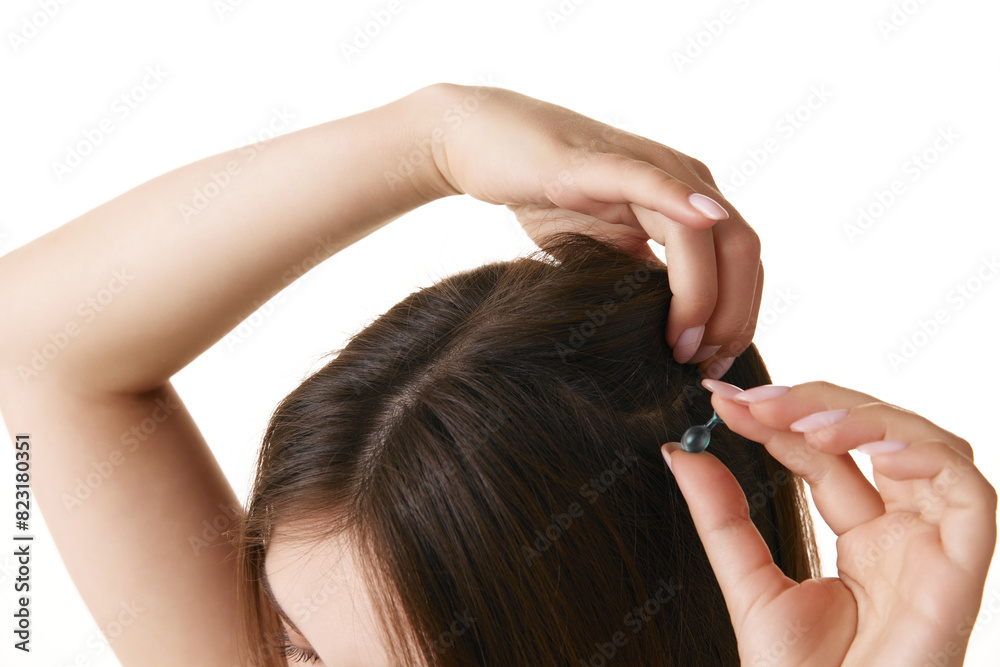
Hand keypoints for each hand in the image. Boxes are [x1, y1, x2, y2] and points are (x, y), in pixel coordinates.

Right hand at [428, 83, 761, 378]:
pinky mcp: (600, 161)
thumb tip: (676, 342)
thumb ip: (644, 283)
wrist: (483, 144)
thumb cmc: (542, 199)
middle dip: (732, 318)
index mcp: (688, 202)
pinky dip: (681, 202)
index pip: (741, 265)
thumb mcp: (605, 254)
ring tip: (679, 346)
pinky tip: (702, 222)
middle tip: (700, 367)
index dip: (739, 320)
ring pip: (707, 230)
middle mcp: (682, 178)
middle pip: (742, 251)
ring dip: (703, 296)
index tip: (712, 368)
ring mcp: (647, 164)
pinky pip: (650, 181)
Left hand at [662, 379, 996, 665]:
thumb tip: (681, 454)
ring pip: (928, 448)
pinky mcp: (959, 571)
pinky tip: (874, 449)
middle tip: (757, 402)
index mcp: (864, 539)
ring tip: (803, 423)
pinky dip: (928, 457)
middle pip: (879, 438)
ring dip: (866, 419)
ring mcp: (933, 549)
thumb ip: (721, 517)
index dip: (784, 420)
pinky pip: (969, 495)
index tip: (727, 402)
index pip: (829, 456)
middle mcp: (904, 536)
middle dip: (818, 405)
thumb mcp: (748, 583)